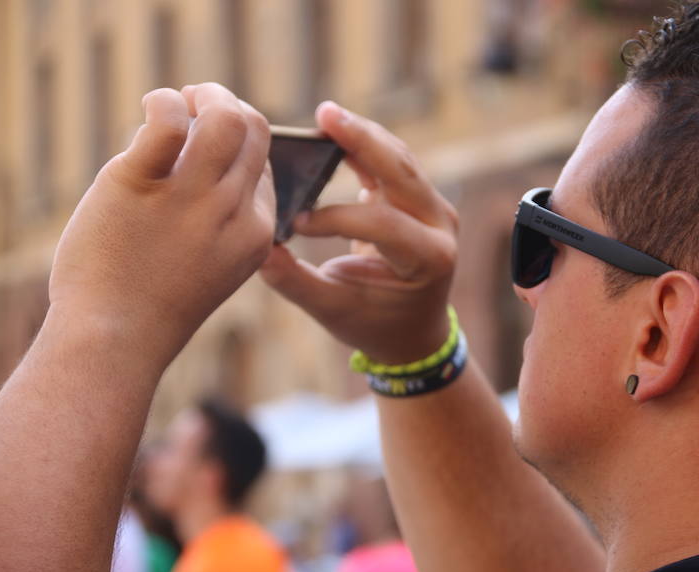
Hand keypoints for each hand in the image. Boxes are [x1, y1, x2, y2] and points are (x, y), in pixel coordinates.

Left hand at [48, 83, 273, 366]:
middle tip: (196, 102)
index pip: (262, 164)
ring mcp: (191, 197)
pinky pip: (167, 120)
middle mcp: (233, 210)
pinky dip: (161, 101)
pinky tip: (149, 109)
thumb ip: (221, 218)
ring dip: (205, 94)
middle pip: (254, 130)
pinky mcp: (141, 183)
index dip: (237, 141)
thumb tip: (204, 155)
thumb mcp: (214, 265)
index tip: (206, 140)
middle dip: (227, 103)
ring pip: (224, 116)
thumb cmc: (158, 304)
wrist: (117, 338)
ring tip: (179, 98)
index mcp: (256, 231)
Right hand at [260, 102, 457, 363]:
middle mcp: (441, 227)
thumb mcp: (333, 311)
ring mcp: (436, 209)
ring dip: (362, 135)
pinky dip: (364, 146)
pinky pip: (394, 163)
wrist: (412, 332)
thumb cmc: (374, 324)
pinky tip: (334, 130)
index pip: (383, 224)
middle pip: (402, 173)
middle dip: (362, 140)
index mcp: (429, 259)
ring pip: (399, 160)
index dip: (336, 218)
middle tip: (324, 113)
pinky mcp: (421, 198)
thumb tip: (256, 251)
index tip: (296, 223)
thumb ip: (296, 282)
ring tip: (326, 116)